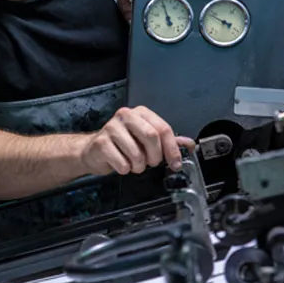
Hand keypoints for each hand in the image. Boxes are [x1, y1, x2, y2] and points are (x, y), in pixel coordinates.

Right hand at [80, 106, 194, 175]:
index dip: (172, 149)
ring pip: (136, 153)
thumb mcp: (146, 140)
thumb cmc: (121, 144)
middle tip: (152, 163)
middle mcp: (125, 116)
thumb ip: (167, 141)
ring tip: (134, 164)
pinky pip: (122, 163)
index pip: (162, 128)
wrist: (94, 151)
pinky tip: (121, 164)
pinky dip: (125, 169)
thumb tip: (189, 144)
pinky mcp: (101, 143)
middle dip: (155, 156)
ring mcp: (111, 128)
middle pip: (151, 136)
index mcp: (140, 113)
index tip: (175, 163)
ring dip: (139, 166)